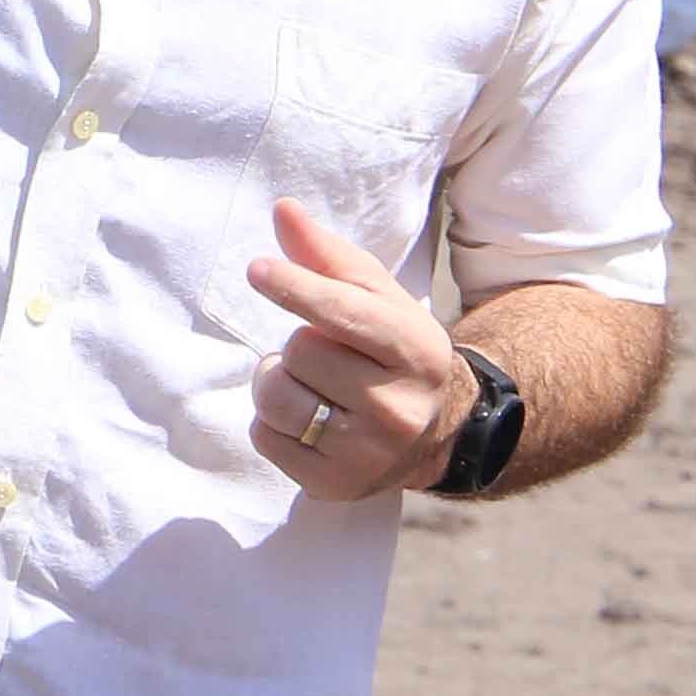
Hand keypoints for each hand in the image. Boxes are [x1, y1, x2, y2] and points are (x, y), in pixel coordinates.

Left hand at [243, 201, 465, 501]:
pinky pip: (264, 437)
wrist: (437, 433)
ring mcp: (367, 453)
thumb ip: (328, 255)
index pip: (344, 314)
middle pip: (300, 352)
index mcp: (414, 348)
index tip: (258, 270)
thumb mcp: (378, 298)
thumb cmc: (393, 349)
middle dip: (298, 344)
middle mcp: (397, 406)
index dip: (296, 288)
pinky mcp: (335, 485)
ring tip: (310, 383)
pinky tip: (308, 418)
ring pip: (275, 397)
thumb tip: (283, 209)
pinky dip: (271, 421)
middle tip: (324, 353)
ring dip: (277, 381)